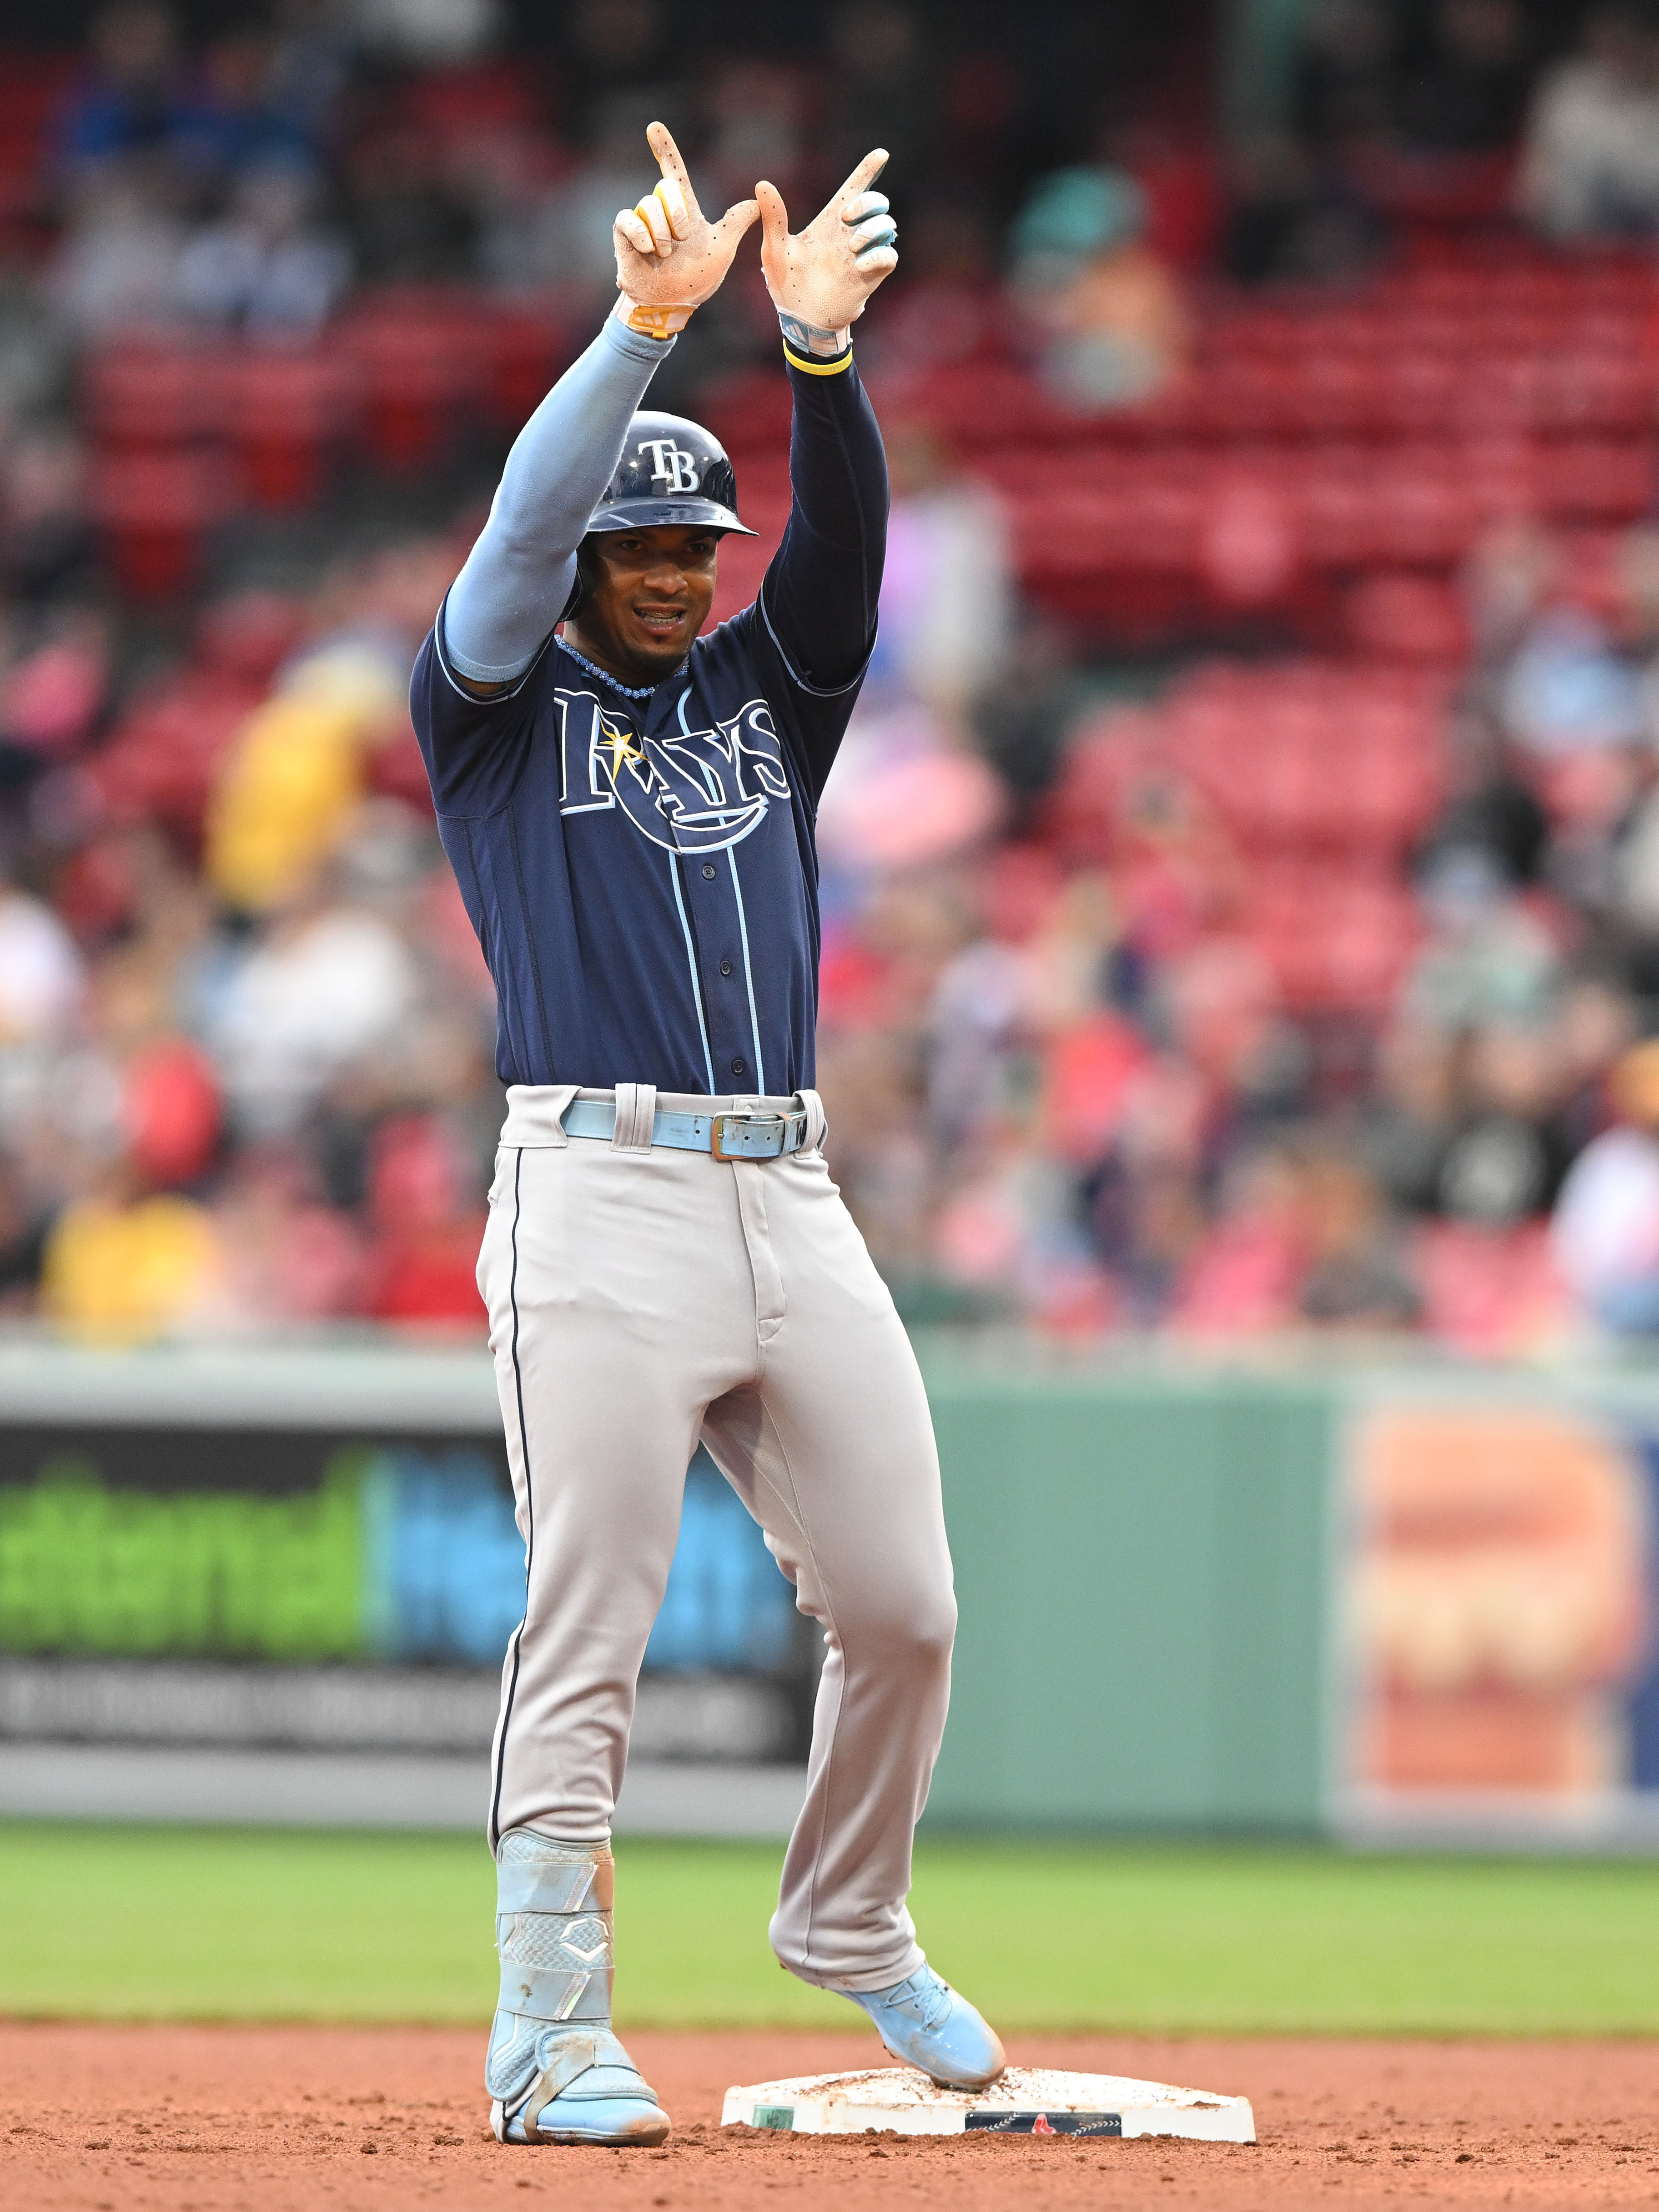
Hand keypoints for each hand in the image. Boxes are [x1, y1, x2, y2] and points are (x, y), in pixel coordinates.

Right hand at [613, 121, 758, 328]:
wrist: (673, 304)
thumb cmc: (696, 278)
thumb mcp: (722, 249)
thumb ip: (736, 223)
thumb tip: (757, 201)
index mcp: (683, 208)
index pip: (673, 171)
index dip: (664, 149)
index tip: (654, 126)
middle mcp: (661, 210)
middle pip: (667, 190)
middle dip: (678, 216)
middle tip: (682, 241)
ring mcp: (641, 221)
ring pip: (649, 206)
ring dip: (663, 236)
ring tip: (666, 256)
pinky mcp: (624, 233)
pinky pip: (628, 219)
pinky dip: (641, 235)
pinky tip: (648, 250)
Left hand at [757, 151, 897, 349]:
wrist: (801, 319)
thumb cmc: (786, 284)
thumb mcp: (774, 249)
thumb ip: (773, 217)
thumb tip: (762, 184)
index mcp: (830, 221)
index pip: (853, 188)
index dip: (867, 170)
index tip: (881, 154)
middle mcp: (850, 233)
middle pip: (877, 202)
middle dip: (869, 202)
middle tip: (847, 219)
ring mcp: (863, 253)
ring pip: (887, 225)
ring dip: (872, 230)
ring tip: (852, 248)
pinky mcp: (872, 274)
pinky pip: (889, 255)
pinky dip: (878, 255)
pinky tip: (859, 265)